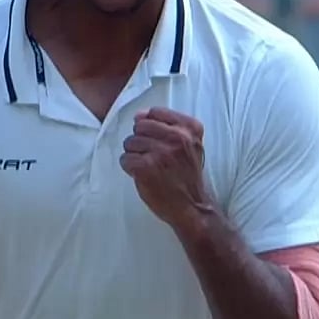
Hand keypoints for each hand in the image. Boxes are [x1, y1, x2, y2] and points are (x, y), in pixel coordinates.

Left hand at [120, 107, 214, 229]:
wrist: (192, 206)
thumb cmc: (187, 175)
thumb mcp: (189, 144)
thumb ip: (167, 125)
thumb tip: (138, 115)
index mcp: (190, 128)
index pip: (156, 112)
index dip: (151, 126)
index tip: (158, 140)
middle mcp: (177, 137)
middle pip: (140, 126)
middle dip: (141, 140)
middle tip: (152, 156)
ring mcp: (161, 152)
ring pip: (130, 142)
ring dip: (135, 155)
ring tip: (150, 167)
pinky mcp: (146, 167)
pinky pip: (125, 159)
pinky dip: (130, 168)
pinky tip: (143, 175)